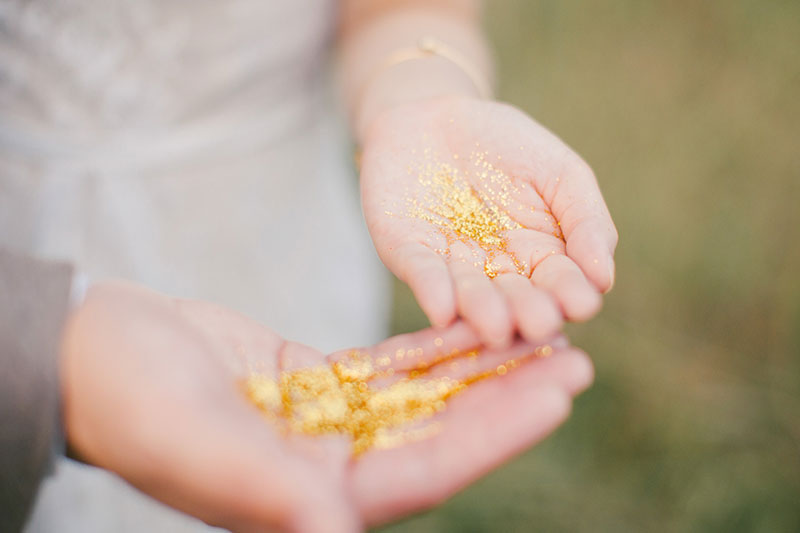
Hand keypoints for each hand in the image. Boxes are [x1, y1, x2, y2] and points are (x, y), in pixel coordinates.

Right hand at [60, 282, 592, 531]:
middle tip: (576, 355)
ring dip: (482, 365)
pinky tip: (475, 321)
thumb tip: (331, 532)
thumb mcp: (190, 440)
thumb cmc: (129, 399)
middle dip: (511, 397)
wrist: (96, 355)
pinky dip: (435, 345)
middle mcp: (332, 469)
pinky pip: (391, 365)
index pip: (430, 470)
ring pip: (425, 395)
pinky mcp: (317, 384)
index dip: (499, 433)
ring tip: (540, 330)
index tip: (559, 391)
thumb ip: (260, 489)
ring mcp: (329, 425)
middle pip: (443, 432)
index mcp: (313, 499)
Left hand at [360, 96, 617, 346]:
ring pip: (466, 294)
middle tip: (537, 323)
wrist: (436, 110)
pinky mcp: (406, 250)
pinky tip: (442, 309)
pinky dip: (431, 289)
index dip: (570, 294)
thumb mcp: (560, 172)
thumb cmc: (507, 144)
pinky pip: (419, 271)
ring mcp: (448, 265)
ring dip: (480, 311)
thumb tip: (604, 278)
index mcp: (539, 259)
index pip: (559, 284)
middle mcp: (494, 274)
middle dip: (525, 312)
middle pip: (513, 299)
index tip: (582, 303)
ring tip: (495, 326)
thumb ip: (586, 219)